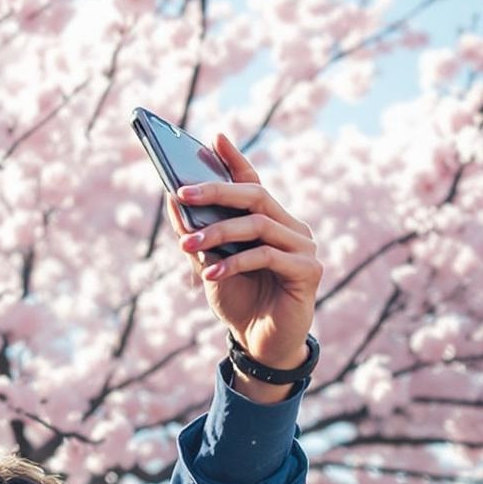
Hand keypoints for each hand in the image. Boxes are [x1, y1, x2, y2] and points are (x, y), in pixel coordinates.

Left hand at [170, 136, 317, 382]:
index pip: (253, 183)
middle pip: (255, 196)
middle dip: (216, 191)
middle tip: (182, 192)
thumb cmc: (238, 302)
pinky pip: (267, 256)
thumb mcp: (208, 265)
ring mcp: (304, 248)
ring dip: (218, 233)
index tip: (214, 138)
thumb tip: (173, 200)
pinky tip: (211, 272)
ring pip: (258, 225)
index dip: (235, 160)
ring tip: (188, 245)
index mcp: (270, 221)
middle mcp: (291, 228)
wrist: (260, 345)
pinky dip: (235, 261)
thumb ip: (196, 234)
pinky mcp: (309, 271)